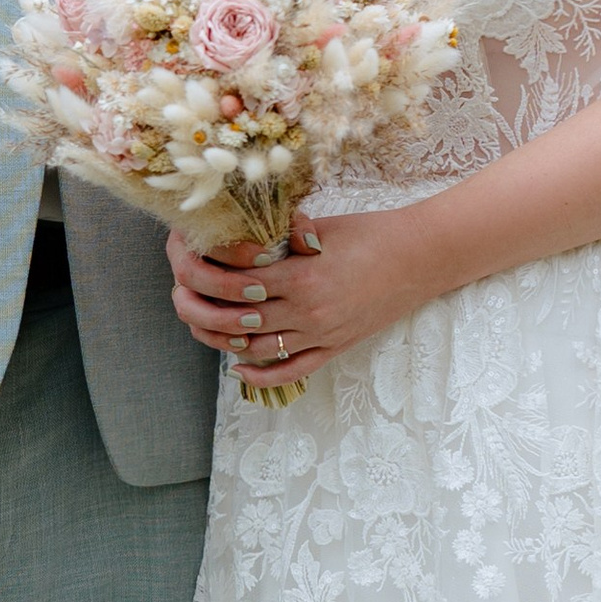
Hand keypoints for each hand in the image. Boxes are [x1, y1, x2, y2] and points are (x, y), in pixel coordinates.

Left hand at [166, 207, 431, 390]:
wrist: (421, 259)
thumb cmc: (373, 235)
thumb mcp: (323, 226)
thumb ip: (281, 233)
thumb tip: (243, 232)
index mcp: (302, 276)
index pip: (236, 281)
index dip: (203, 273)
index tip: (184, 262)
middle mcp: (308, 312)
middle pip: (236, 319)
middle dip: (199, 309)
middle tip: (179, 296)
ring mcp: (321, 335)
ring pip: (257, 348)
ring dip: (221, 341)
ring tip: (198, 326)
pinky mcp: (334, 348)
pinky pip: (293, 371)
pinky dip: (261, 375)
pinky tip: (238, 368)